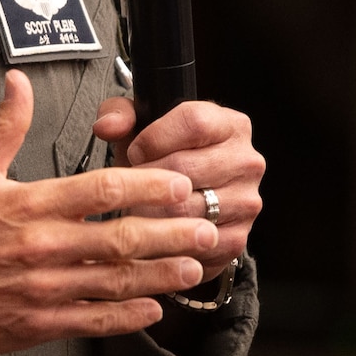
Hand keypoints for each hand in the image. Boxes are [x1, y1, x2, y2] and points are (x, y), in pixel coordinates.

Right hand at [0, 71, 218, 355]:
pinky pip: (92, 321)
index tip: (178, 184)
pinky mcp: (36, 324)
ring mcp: (42, 289)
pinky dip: (126, 317)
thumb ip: (4, 126)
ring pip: (114, 283)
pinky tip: (155, 310)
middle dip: (170, 233)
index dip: (146, 186)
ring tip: (195, 266)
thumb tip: (19, 80)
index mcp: (29, 205)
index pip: (100, 190)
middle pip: (119, 239)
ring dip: (159, 275)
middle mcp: (41, 247)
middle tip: (207, 227)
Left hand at [91, 98, 262, 281]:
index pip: (194, 122)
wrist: (189, 202)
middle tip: (134, 184)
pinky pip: (192, 242)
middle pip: (185, 167)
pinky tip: (155, 229)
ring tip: (139, 205)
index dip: (154, 138)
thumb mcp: (142, 127)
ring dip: (151, 210)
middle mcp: (247, 161)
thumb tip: (107, 126)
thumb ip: (120, 114)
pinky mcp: (237, 237)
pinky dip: (165, 240)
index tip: (137, 151)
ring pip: (184, 209)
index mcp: (230, 124)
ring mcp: (246, 201)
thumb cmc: (165, 158)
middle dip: (147, 178)